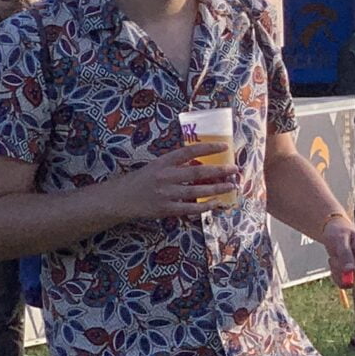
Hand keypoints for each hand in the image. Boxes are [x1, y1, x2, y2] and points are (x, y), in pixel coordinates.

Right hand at [121, 142, 239, 218]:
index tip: (224, 146)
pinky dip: (206, 206)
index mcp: (162, 162)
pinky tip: (217, 203)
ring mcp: (166, 194)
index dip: (208, 148)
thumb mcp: (155, 167)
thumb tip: (202, 163)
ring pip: (198, 191)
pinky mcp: (166, 209)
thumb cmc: (140, 181)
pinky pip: (191, 209)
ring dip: (217, 189)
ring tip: (232, 186)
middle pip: (198, 172)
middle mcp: (165, 176)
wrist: (119, 199)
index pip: (188, 151)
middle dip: (219, 170)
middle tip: (235, 168)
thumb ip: (175, 165)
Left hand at [324, 219, 354, 300]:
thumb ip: (345, 254)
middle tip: (332, 259)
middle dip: (341, 272)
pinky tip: (334, 265)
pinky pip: (344, 284)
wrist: (335, 231)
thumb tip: (349, 270)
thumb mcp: (340, 239)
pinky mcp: (353, 275)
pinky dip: (335, 277)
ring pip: (349, 283)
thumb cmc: (339, 232)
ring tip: (333, 259)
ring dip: (337, 274)